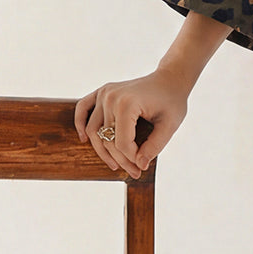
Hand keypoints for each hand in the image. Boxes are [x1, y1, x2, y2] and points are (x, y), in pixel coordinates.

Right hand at [74, 71, 188, 178]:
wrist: (169, 80)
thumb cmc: (172, 102)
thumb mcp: (170, 126)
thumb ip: (155, 146)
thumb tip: (139, 165)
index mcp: (127, 104)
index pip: (122, 143)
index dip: (132, 159)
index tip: (143, 166)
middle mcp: (111, 97)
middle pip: (107, 139)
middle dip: (121, 160)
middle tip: (134, 173)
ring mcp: (104, 93)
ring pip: (94, 130)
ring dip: (102, 151)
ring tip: (115, 165)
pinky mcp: (102, 91)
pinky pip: (83, 108)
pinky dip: (80, 123)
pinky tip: (84, 140)